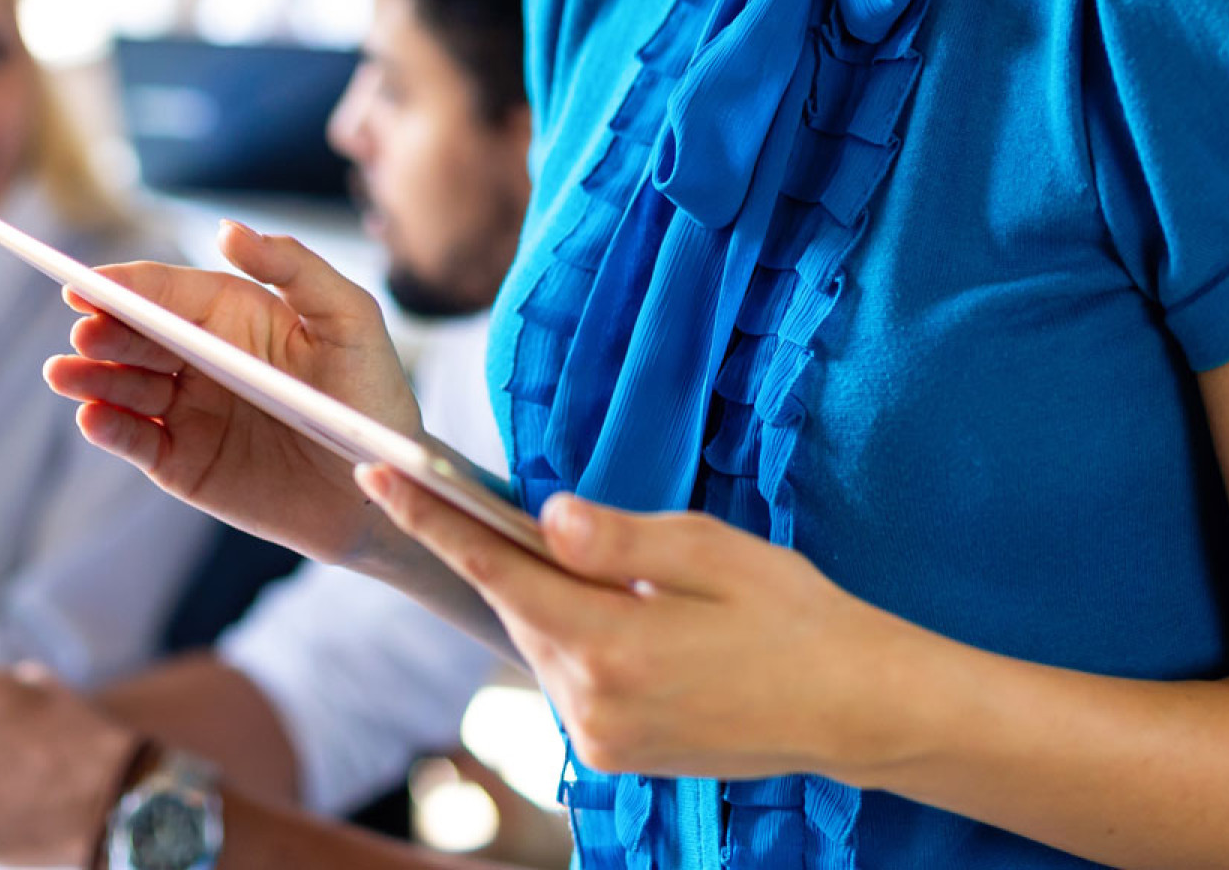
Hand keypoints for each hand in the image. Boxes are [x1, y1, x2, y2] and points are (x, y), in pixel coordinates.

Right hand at [45, 222, 421, 564]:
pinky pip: (136, 441)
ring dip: (91, 376)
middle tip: (84, 331)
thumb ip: (295, 266)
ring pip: (124, 386)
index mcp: (234, 314)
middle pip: (137, 335)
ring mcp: (188, 410)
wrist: (384, 487)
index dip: (126, 285)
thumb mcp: (350, 318)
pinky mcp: (183, 462)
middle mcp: (202, 357)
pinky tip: (92, 418)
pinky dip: (108, 429)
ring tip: (65, 373)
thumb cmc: (371, 392)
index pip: (168, 291)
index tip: (86, 282)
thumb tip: (226, 229)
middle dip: (104, 329)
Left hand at [356, 471, 919, 782]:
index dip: (431, 518)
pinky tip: (608, 607)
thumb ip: (618, 538)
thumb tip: (544, 516)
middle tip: (467, 492)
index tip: (375, 475)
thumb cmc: (791, 614)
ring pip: (539, 640)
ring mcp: (601, 738)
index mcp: (610, 646)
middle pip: (514, 605)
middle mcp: (591, 703)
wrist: (853, 708)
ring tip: (585, 557)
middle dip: (492, 550)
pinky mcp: (616, 752)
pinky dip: (570, 631)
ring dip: (543, 594)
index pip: (494, 569)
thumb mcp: (710, 550)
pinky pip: (567, 674)